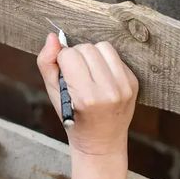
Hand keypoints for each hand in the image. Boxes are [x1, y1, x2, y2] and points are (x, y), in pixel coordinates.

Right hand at [37, 34, 137, 155]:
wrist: (101, 141)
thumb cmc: (73, 118)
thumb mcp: (53, 94)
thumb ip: (46, 63)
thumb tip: (52, 37)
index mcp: (86, 97)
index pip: (69, 55)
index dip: (62, 61)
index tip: (63, 73)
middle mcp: (108, 91)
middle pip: (87, 48)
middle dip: (76, 56)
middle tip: (75, 73)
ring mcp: (124, 87)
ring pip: (103, 47)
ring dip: (92, 54)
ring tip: (88, 71)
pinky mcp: (133, 82)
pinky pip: (116, 56)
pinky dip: (105, 61)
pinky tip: (101, 76)